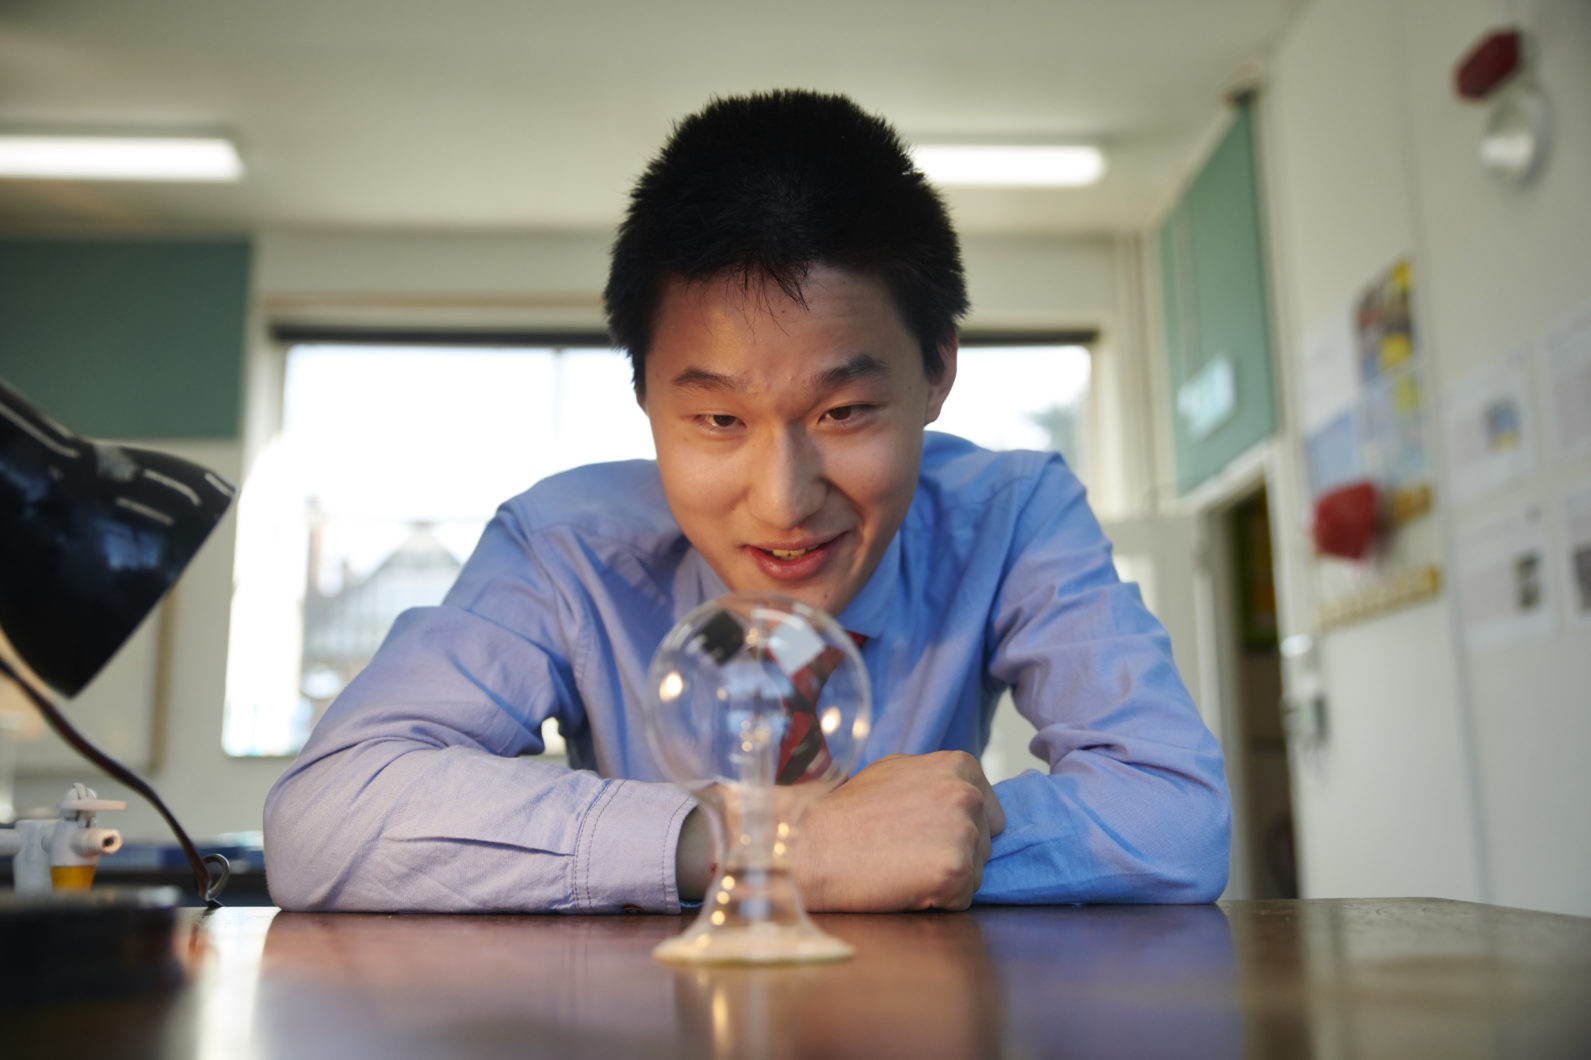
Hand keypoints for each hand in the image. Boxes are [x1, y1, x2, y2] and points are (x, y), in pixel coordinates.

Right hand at [794, 751, 1004, 911]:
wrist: (811, 848)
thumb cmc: (847, 813)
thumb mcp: (896, 772)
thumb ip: (936, 779)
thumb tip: (964, 792)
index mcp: (960, 765)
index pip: (988, 810)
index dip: (956, 828)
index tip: (923, 832)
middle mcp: (967, 794)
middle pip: (984, 842)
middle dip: (954, 852)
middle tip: (907, 850)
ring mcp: (964, 833)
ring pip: (975, 871)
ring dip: (946, 876)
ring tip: (903, 865)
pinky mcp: (955, 871)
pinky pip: (962, 898)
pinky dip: (938, 900)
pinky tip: (905, 884)